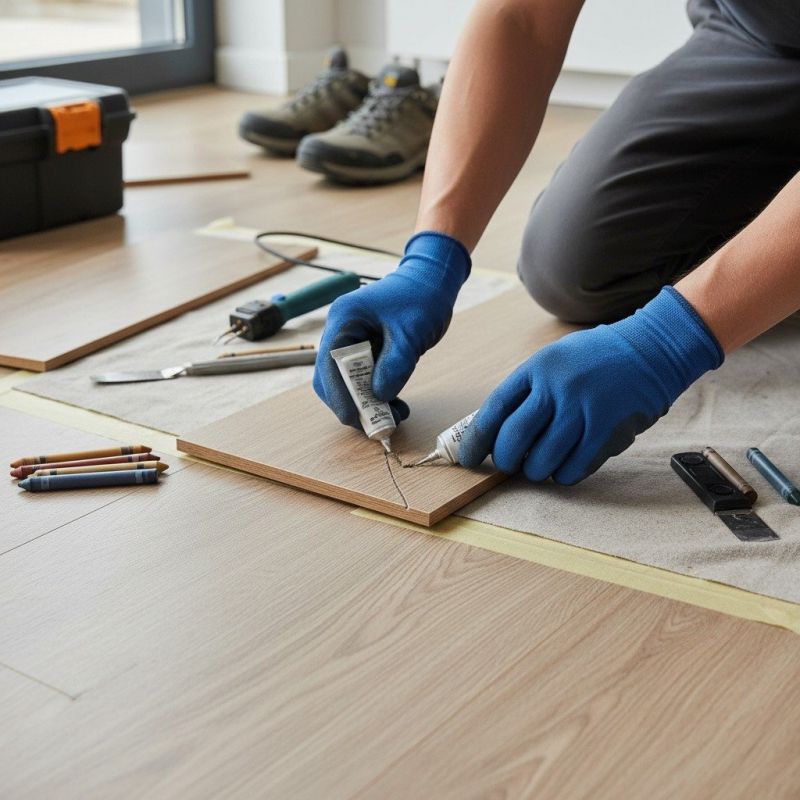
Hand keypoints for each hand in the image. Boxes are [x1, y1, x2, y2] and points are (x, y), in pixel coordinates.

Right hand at [314, 231, 470, 429]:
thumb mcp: (412, 333)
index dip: (340, 396)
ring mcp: (350, 341)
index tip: (357, 419)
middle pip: (330, 379)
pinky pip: (360, 379)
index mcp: (344, 319)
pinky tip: (395, 403)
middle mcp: (340, 331)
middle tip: (378, 424)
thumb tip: (379, 396)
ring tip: (394, 415)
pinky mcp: (363, 350)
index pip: (329, 366)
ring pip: (344, 383)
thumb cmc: (422, 297)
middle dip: (351, 404)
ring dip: (364, 403)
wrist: (432, 281)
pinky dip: (374, 395)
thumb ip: (396, 364)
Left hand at [459, 287, 723, 483]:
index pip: (494, 410)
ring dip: (535, 471)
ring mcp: (581, 409)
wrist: (651, 350)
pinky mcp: (606, 430)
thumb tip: (494, 430)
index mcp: (536, 369)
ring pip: (541, 459)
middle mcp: (555, 388)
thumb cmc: (596, 359)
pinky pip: (573, 467)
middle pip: (512, 439)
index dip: (477, 439)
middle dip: (505, 460)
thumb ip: (527, 391)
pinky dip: (563, 475)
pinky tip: (564, 468)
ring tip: (538, 466)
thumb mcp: (554, 360)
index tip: (469, 457)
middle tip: (508, 464)